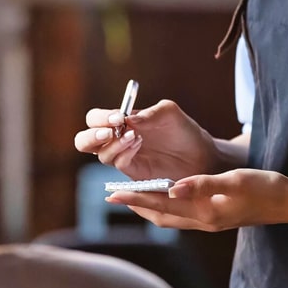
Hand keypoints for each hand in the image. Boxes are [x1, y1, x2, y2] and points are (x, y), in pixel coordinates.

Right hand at [73, 99, 218, 180]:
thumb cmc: (184, 131)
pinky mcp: (134, 174)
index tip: (118, 117)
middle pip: (84, 141)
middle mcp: (117, 140)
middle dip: (91, 136)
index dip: (100, 118)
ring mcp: (124, 159)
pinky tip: (139, 145)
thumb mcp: (169, 113)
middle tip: (109, 132)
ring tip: (135, 137)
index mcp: (121, 122)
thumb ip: (149, 113)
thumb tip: (126, 119)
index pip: (94, 119)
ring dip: (113, 145)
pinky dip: (124, 155)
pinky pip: (119, 166)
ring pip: (101, 155)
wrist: (203, 157)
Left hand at [104, 168, 287, 231]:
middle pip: (161, 215)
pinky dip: (166, 203)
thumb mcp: (234, 180)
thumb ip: (203, 184)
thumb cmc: (265, 188)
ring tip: (131, 193)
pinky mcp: (215, 215)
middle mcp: (204, 220)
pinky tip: (163, 191)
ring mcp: (210, 219)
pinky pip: (182, 212)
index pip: (162, 206)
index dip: (136, 199)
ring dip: (149, 205)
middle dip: (136, 204)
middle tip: (113, 194)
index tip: (113, 193)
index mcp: (205, 212)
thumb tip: (172, 186)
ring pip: (170, 216)